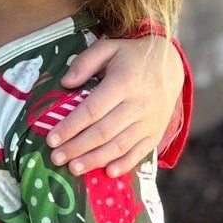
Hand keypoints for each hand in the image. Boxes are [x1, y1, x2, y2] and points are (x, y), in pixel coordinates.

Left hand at [50, 33, 184, 175]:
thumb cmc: (132, 57)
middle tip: (56, 158)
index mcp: (124, 82)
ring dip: (95, 160)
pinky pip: (140, 152)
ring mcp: (150, 121)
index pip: (93, 109)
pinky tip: (107, 173)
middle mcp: (139, 104)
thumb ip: (85, 62)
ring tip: (73, 169)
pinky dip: (124, 164)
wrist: (170, 65)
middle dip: (78, 147)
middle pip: (104, 131)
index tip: (52, 139)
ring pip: (120, 145)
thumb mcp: (109, 48)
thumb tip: (65, 83)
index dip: (71, 126)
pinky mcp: (156, 132)